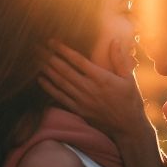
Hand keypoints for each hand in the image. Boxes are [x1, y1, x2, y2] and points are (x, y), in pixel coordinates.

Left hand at [39, 38, 153, 142]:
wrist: (128, 126)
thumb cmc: (130, 100)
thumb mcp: (128, 78)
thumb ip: (119, 59)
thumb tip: (114, 40)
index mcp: (101, 78)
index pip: (78, 60)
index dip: (63, 50)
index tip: (52, 41)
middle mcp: (89, 88)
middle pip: (65, 70)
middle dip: (50, 57)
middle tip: (38, 47)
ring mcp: (83, 100)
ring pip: (60, 82)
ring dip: (47, 70)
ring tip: (36, 59)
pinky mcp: (79, 110)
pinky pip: (60, 97)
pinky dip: (49, 88)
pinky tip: (41, 79)